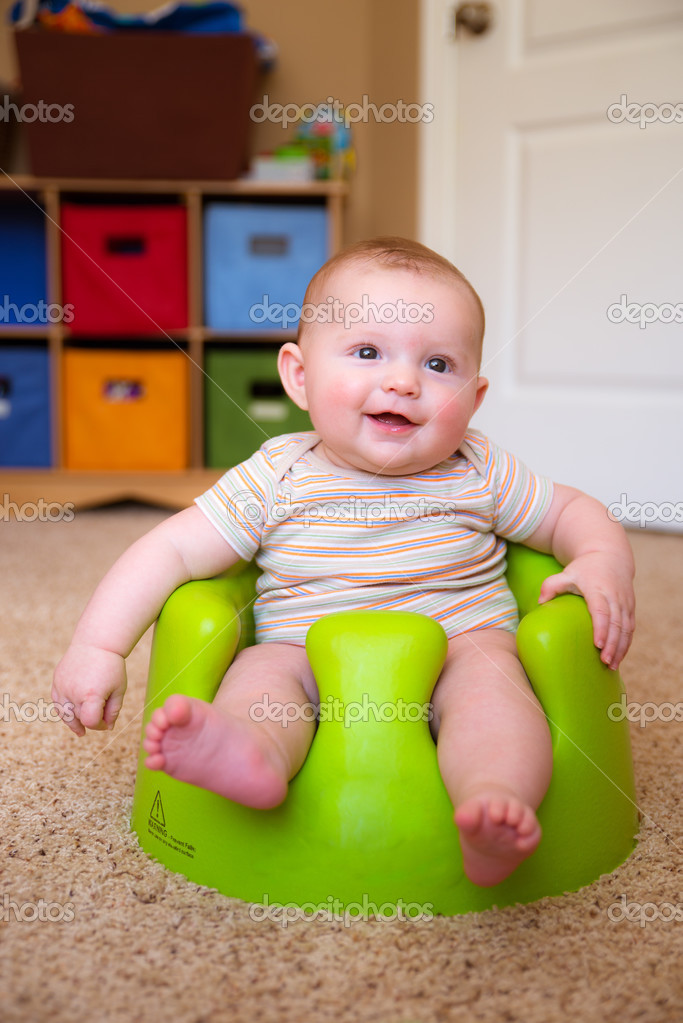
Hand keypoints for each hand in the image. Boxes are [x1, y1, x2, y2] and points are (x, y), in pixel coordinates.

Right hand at [52, 644, 127, 736]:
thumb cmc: (111, 666)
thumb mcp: (119, 689)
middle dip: (90, 721)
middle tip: (100, 717)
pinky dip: (63, 711)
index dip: (99, 726)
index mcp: (92, 694)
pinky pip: (57, 703)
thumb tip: (107, 727)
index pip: (91, 722)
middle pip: (79, 718)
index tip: (106, 722)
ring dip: (73, 722)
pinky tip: (70, 717)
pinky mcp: (56, 682)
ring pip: (65, 713)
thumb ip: (114, 710)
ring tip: (80, 730)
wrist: (96, 643)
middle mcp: (74, 692)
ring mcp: (62, 686)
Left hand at [537, 551, 634, 669]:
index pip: (601, 611)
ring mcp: (625, 603)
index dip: (601, 628)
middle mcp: (615, 597)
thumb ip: (551, 585)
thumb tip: (540, 603)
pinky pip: (630, 628)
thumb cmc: (584, 568)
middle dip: (612, 644)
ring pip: (626, 628)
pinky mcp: (630, 608)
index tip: (597, 645)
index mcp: (598, 589)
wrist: (611, 556)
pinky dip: (626, 643)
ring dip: (621, 648)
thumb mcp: (567, 573)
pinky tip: (618, 657)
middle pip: (616, 624)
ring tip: (612, 666)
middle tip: (604, 662)